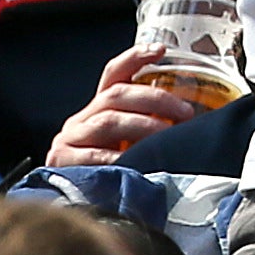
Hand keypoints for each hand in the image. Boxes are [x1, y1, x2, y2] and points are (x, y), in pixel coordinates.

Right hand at [46, 45, 198, 163]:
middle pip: (116, 94)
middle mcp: (82, 118)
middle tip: (185, 112)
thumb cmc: (110, 172)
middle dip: (155, 99)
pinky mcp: (62, 160)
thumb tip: (191, 118)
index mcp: (98, 109)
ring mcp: (70, 138)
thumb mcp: (129, 146)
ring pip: (109, 121)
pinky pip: (94, 154)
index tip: (161, 50)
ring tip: (168, 134)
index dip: (135, 58)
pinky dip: (118, 156)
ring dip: (143, 125)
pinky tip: (136, 159)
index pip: (114, 73)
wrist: (73, 204)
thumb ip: (148, 128)